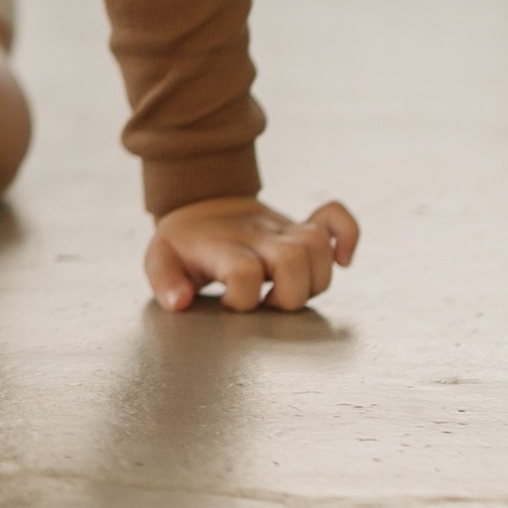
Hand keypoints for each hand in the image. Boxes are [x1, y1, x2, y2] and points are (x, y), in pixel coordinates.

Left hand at [146, 193, 358, 312]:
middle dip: (286, 295)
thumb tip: (180, 303)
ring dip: (313, 278)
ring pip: (317, 246)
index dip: (241, 299)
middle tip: (266, 304)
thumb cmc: (184, 242)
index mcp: (222, 245)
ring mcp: (282, 229)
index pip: (244, 272)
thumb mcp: (159, 258)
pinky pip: (336, 217)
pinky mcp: (300, 226)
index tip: (228, 305)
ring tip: (287, 291)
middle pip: (292, 260)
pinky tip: (342, 259)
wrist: (202, 202)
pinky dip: (348, 235)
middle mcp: (258, 235)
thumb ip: (164, 281)